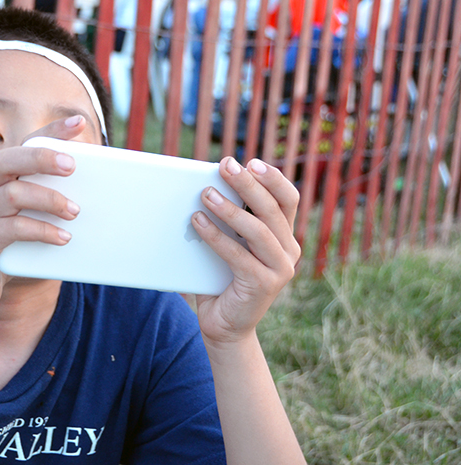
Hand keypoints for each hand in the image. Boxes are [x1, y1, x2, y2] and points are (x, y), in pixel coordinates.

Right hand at [0, 116, 88, 314]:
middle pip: (8, 160)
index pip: (24, 146)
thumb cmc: (11, 251)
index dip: (50, 131)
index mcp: (3, 182)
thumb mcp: (36, 223)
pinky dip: (40, 231)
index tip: (78, 122)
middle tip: (72, 166)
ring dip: (48, 200)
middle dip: (41, 157)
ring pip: (11, 194)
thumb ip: (56, 207)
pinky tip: (62, 239)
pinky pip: (9, 229)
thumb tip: (103, 198)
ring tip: (75, 212)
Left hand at [192, 157, 300, 348]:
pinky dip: (216, 236)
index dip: (273, 178)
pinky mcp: (264, 285)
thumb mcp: (230, 243)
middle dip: (248, 185)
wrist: (224, 325)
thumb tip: (206, 185)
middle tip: (226, 166)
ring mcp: (280, 269)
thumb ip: (229, 220)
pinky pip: (238, 255)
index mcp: (284, 236)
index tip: (251, 161)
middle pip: (272, 210)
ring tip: (205, 193)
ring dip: (230, 209)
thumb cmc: (222, 278)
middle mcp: (289, 251)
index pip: (288, 199)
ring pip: (258, 231)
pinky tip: (198, 221)